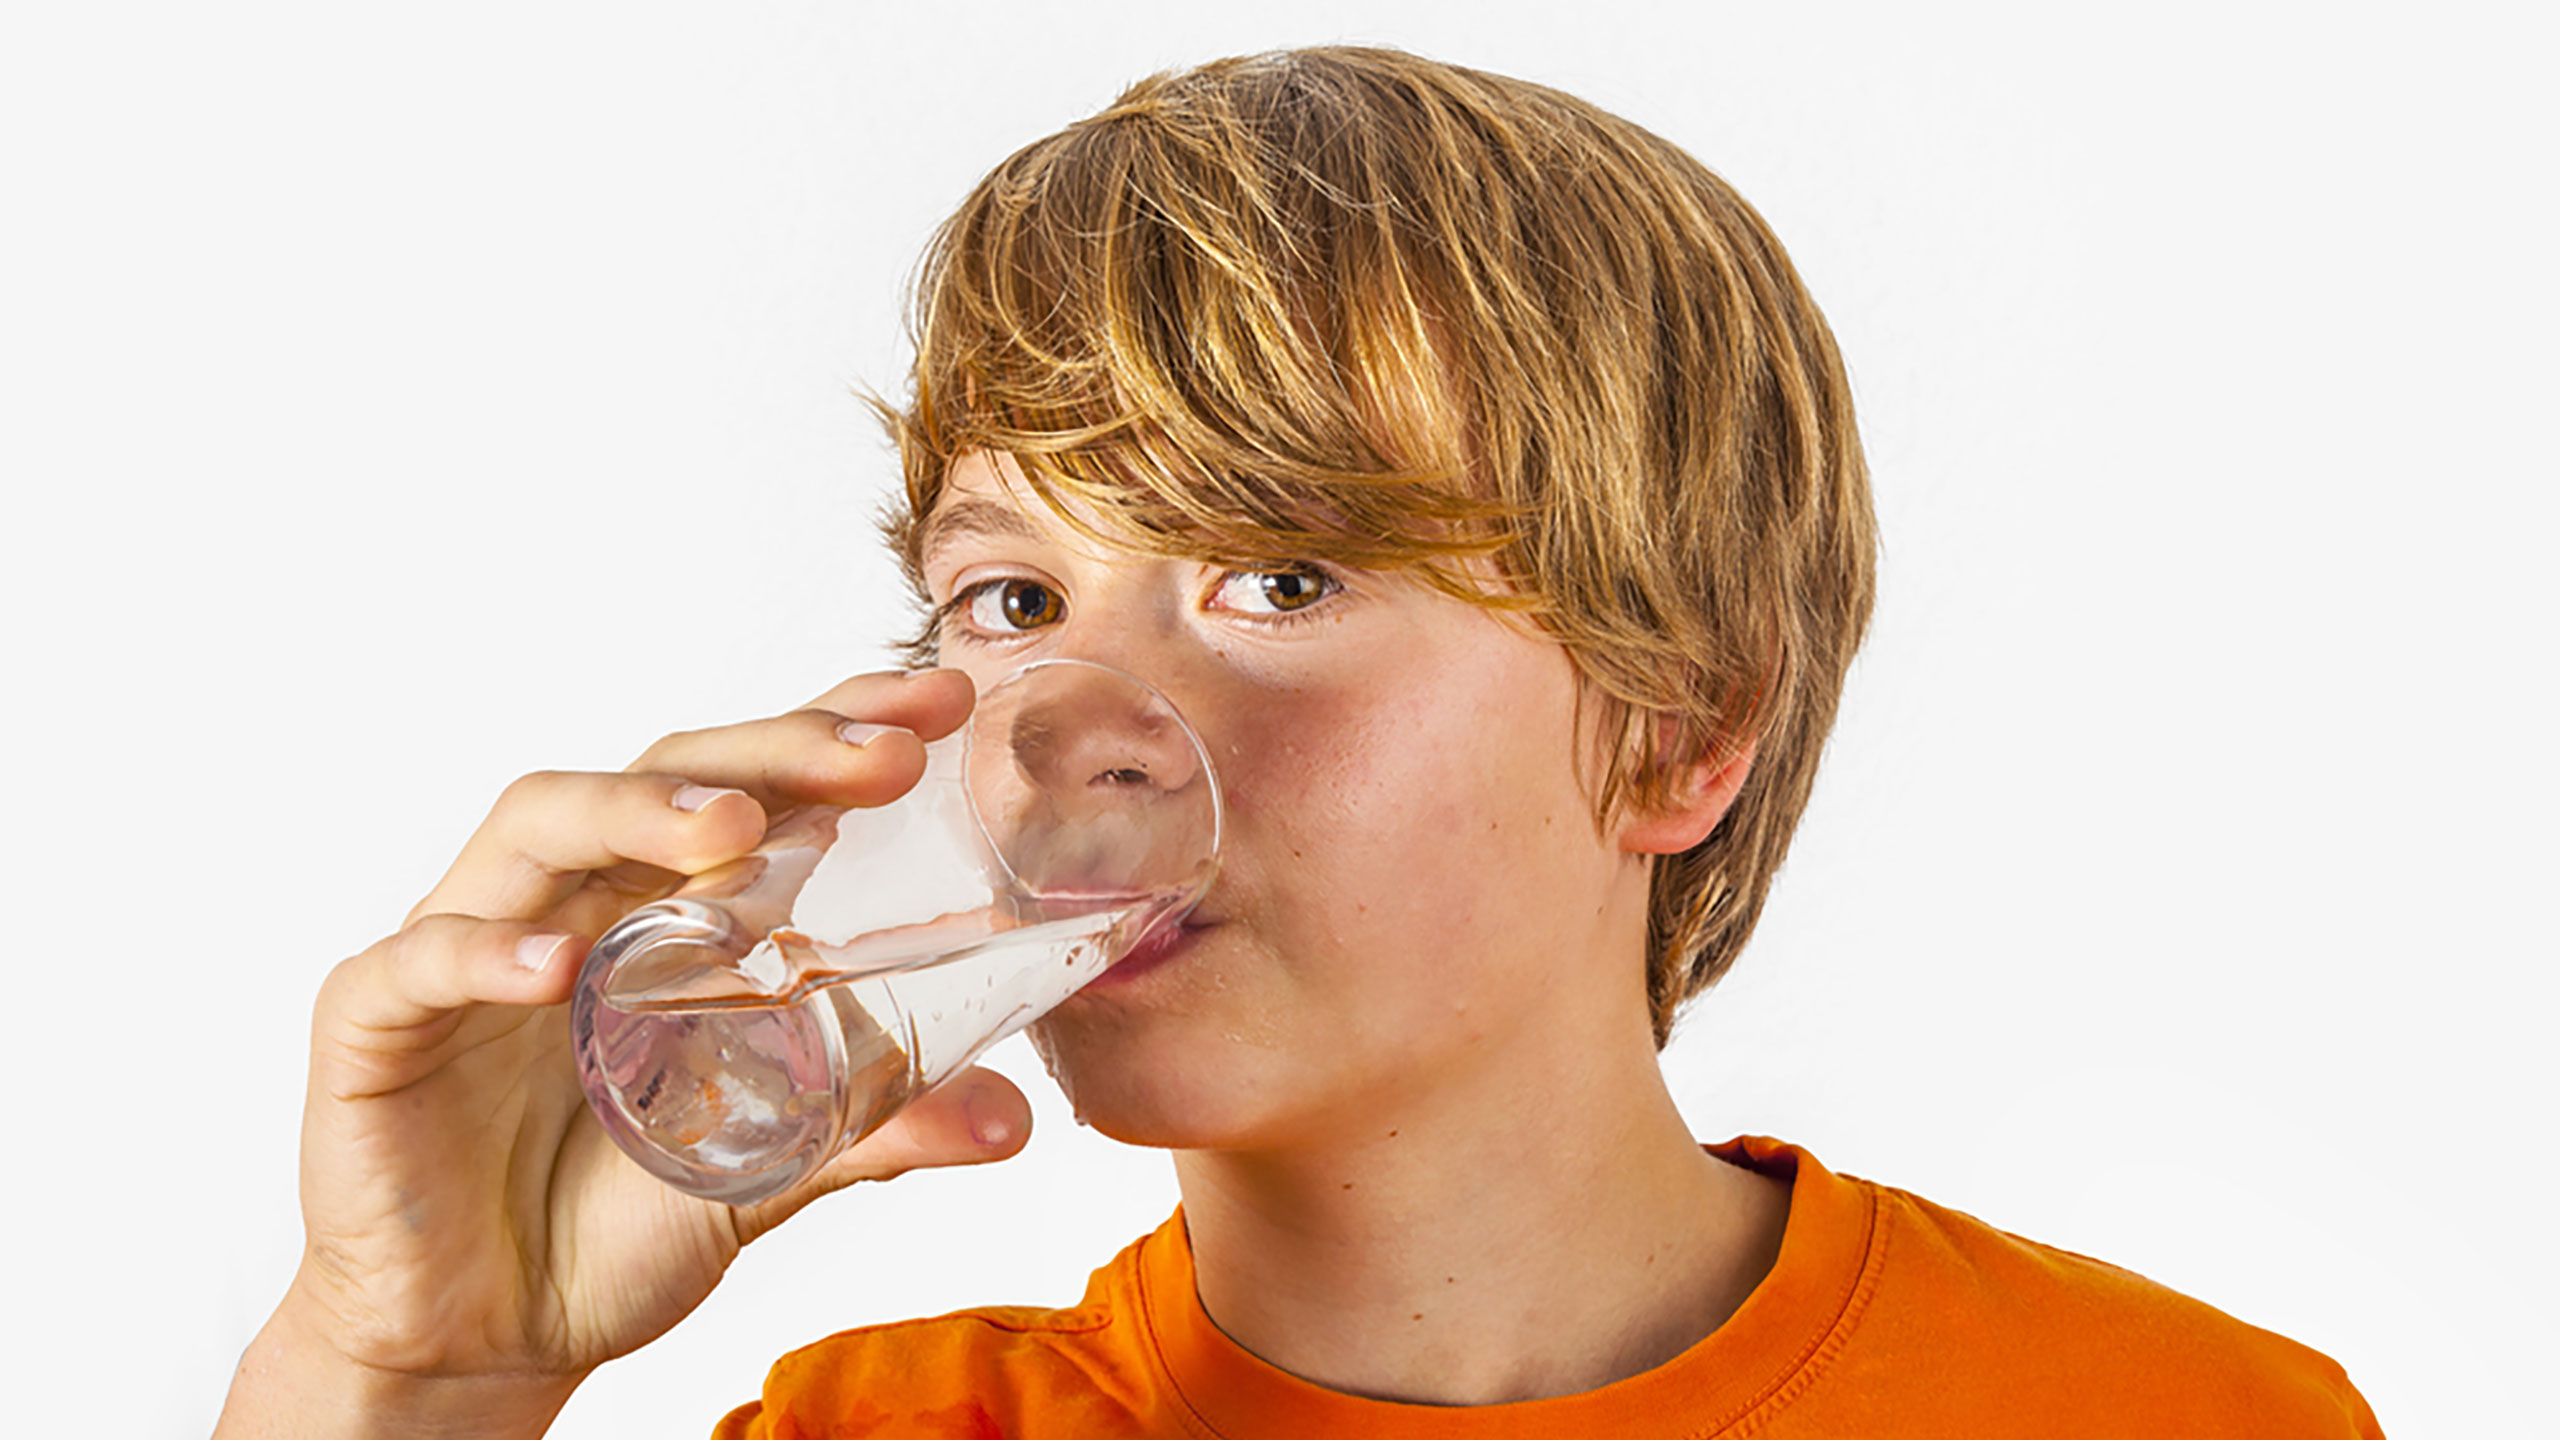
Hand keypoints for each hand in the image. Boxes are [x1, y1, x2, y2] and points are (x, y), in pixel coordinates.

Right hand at [217, 669, 1031, 1437]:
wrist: (485, 1338)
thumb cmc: (615, 1222)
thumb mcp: (768, 1171)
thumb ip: (875, 1131)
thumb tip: (1013, 1118)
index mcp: (662, 906)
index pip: (751, 780)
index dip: (835, 727)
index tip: (942, 704)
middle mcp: (572, 898)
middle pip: (663, 773)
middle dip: (775, 750)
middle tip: (880, 757)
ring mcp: (468, 947)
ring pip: (538, 825)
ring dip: (635, 810)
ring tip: (728, 826)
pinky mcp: (374, 1025)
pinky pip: (418, 962)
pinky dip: (483, 952)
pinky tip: (555, 967)